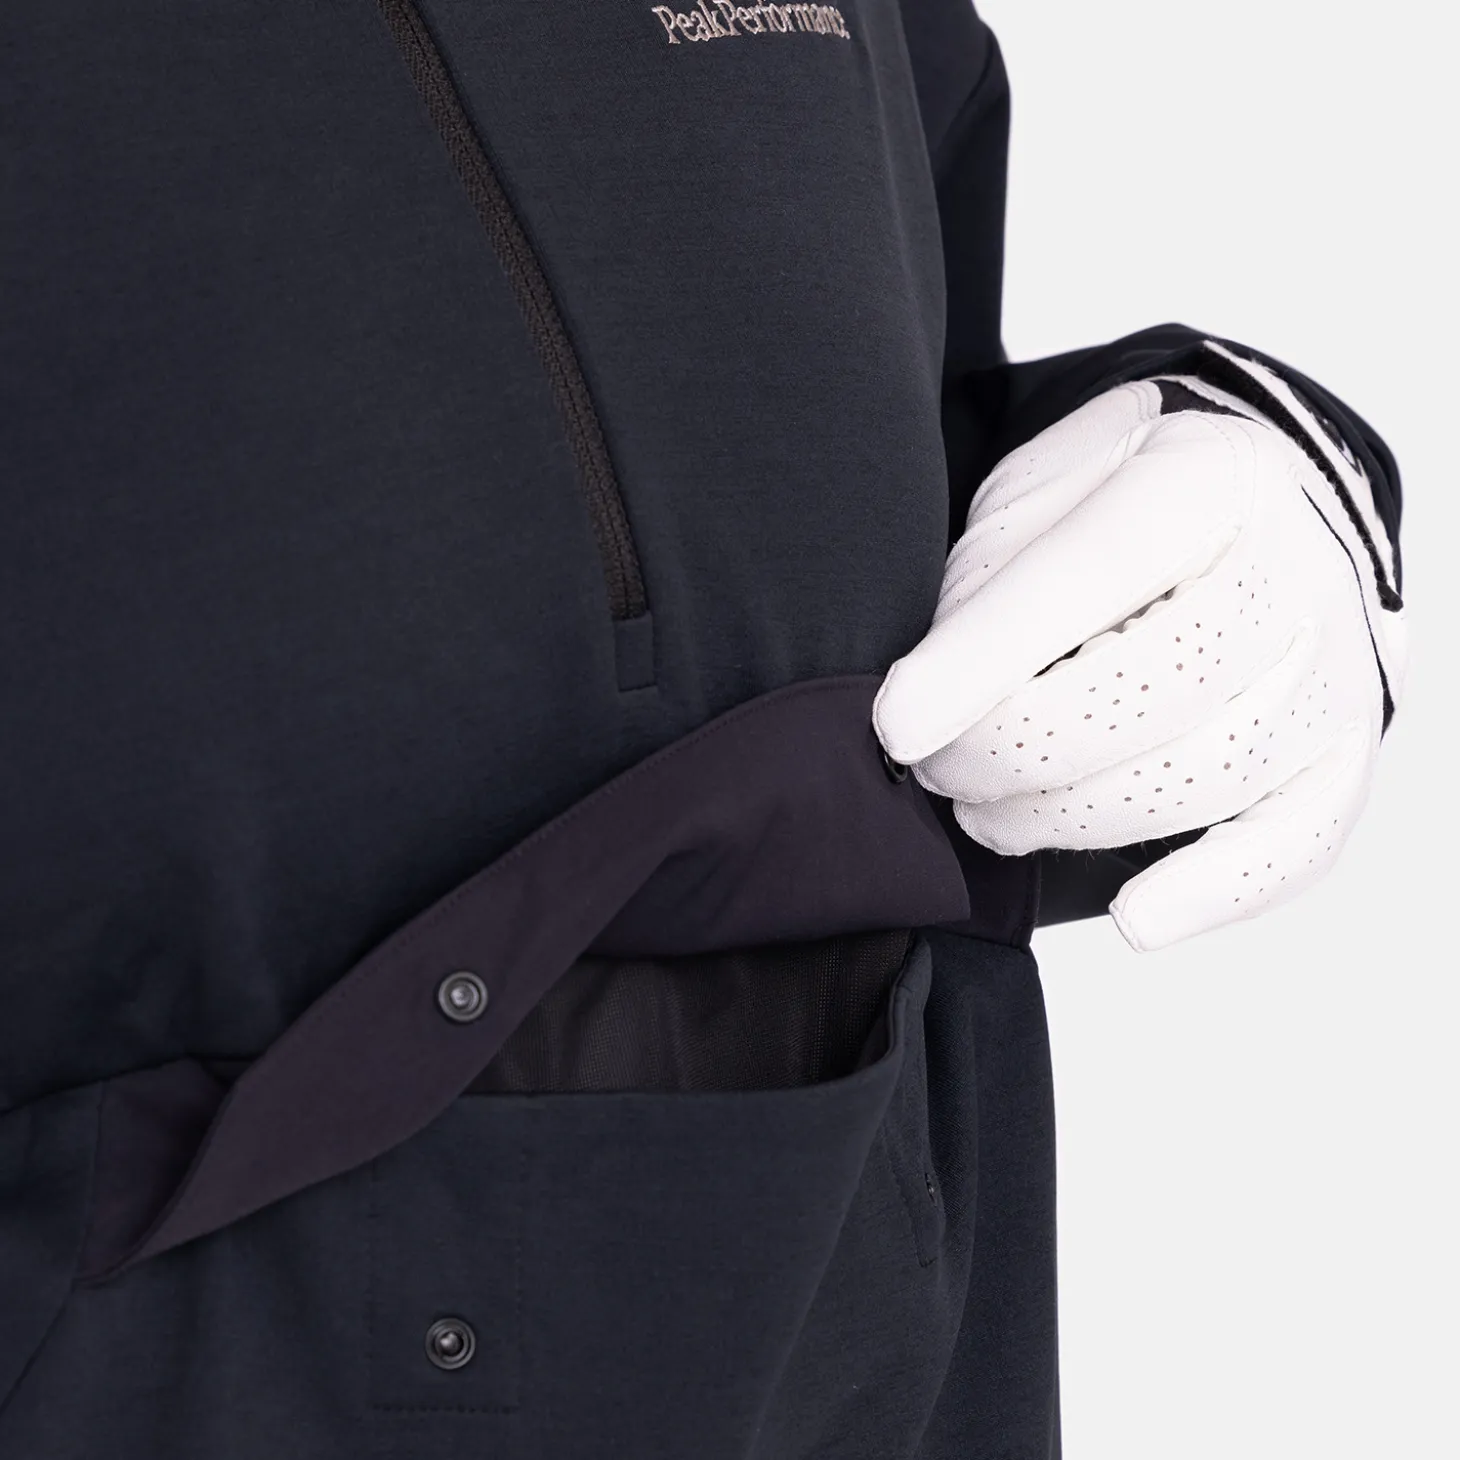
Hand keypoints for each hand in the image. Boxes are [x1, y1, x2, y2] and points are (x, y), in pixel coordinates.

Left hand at [874, 344, 1406, 950]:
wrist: (1262, 517)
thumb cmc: (1124, 512)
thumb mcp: (1043, 492)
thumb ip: (994, 574)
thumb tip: (934, 696)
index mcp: (1202, 482)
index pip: (1088, 576)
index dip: (983, 661)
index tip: (897, 726)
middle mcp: (1288, 573)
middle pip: (1145, 693)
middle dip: (1010, 753)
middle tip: (936, 770)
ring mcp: (1329, 671)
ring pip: (1197, 779)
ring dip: (1069, 821)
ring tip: (989, 815)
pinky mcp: (1341, 757)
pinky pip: (1293, 847)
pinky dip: (1209, 894)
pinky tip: (1133, 918)